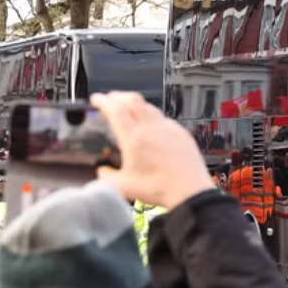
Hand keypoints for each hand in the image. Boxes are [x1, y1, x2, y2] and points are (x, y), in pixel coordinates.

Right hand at [92, 92, 215, 208]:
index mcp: (134, 138)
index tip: (97, 98)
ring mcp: (168, 128)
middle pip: (132, 100)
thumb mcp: (123, 187)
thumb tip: (102, 170)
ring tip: (128, 109)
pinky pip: (163, 117)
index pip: (116, 110)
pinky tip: (150, 125)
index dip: (103, 101)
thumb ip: (107, 177)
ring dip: (135, 104)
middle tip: (110, 99)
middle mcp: (151, 128)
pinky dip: (151, 115)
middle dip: (118, 96)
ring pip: (149, 106)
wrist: (190, 191)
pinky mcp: (181, 132)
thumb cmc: (159, 189)